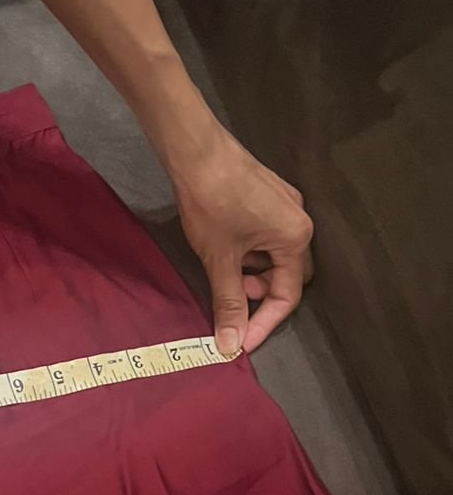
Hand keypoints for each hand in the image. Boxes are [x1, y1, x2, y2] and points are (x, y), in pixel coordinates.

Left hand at [168, 122, 313, 356]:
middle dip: (260, 295)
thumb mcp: (219, 260)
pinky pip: (265, 237)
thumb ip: (229, 303)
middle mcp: (299, 221)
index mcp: (296, 237)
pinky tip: (224, 250)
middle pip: (287, 275)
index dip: (263, 322)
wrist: (196, 151)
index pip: (288, 295)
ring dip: (251, 273)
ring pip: (274, 256)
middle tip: (231, 300)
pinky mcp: (268, 197)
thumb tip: (231, 344)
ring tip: (223, 271)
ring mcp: (285, 206)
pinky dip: (248, 253)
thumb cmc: (211, 202)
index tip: (240, 342)